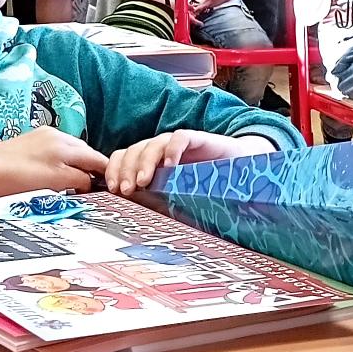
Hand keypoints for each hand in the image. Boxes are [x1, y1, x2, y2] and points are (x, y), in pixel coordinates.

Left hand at [0, 126, 108, 197]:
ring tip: (74, 185)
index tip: (112, 186)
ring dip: (75, 168)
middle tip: (94, 189)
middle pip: (85, 154)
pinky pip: (56, 153)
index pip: (97, 158)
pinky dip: (61, 165)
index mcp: (66, 144)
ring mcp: (43, 137)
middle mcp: (57, 136)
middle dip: (91, 171)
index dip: (107, 174)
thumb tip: (92, 183)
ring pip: (70, 154)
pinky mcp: (32, 142)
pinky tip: (55, 177)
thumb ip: (79, 180)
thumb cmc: (14, 176)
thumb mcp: (55, 182)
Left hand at [104, 131, 275, 196]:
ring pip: (151, 144)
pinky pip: (179, 139)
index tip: (112, 190)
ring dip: (144, 163)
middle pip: (132, 151)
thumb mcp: (174, 198)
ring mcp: (176, 144)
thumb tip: (126, 213)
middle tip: (125, 189)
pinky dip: (172, 151)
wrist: (241, 172)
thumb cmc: (204, 187)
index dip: (113, 171)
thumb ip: (153, 201)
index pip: (122, 158)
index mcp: (149, 162)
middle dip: (125, 170)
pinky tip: (171, 166)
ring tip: (143, 181)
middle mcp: (159, 150)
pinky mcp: (197, 139)